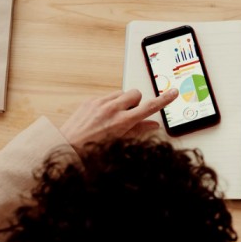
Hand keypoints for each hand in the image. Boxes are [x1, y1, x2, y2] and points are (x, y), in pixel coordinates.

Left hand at [60, 88, 178, 148]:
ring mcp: (100, 103)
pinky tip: (103, 116)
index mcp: (122, 121)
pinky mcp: (91, 100)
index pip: (149, 107)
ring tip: (115, 116)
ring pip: (122, 93)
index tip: (173, 93)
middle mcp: (112, 109)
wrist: (67, 146)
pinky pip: (107, 96)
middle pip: (136, 94)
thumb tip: (153, 125)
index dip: (164, 99)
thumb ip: (138, 130)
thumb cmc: (93, 149)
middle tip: (131, 114)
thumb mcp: (120, 142)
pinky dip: (110, 103)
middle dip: (137, 102)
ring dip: (123, 102)